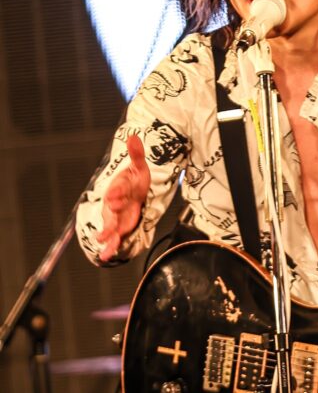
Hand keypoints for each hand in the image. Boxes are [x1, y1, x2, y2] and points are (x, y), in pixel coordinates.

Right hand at [97, 134, 149, 260]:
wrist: (133, 192)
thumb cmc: (135, 180)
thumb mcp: (139, 167)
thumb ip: (136, 154)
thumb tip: (135, 136)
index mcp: (119, 187)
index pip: (117, 189)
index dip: (116, 192)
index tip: (114, 196)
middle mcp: (115, 203)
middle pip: (112, 209)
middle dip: (112, 213)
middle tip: (110, 216)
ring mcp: (116, 216)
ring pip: (111, 225)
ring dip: (107, 233)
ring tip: (103, 241)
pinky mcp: (120, 226)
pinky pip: (115, 237)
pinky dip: (111, 246)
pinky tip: (106, 256)